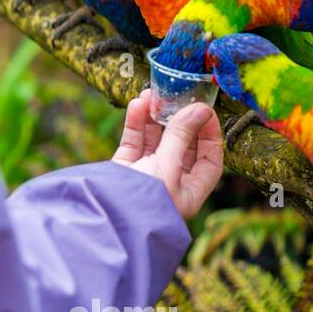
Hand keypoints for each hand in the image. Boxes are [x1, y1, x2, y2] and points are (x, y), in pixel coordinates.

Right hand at [112, 89, 222, 219]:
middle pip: (181, 147)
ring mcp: (145, 176)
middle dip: (178, 121)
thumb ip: (181, 135)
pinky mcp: (124, 169)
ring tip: (151, 94)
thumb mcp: (167, 166)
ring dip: (154, 118)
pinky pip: (134, 143)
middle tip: (177, 97)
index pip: (208, 160)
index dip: (210, 135)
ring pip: (155, 141)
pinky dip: (136, 124)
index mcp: (188, 192)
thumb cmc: (143, 201)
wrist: (103, 216)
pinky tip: (137, 105)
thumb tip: (201, 109)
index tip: (205, 111)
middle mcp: (169, 184)